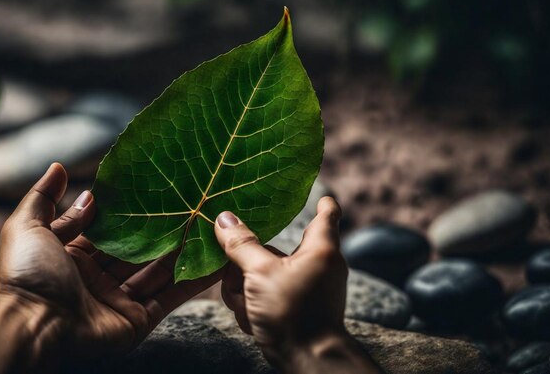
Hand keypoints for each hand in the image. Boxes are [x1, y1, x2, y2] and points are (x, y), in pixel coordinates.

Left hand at [0, 163, 217, 373]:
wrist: (36, 327)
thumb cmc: (29, 275)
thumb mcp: (26, 227)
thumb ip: (42, 198)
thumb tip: (58, 167)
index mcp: (74, 254)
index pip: (108, 227)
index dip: (131, 210)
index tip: (158, 189)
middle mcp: (99, 276)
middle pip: (139, 248)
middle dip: (164, 228)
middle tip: (192, 204)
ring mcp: (120, 298)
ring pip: (159, 270)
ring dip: (184, 250)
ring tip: (211, 227)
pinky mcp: (139, 319)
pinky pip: (170, 296)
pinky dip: (193, 281)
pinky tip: (216, 261)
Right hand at [214, 197, 382, 373]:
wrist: (309, 362)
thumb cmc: (293, 313)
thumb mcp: (260, 274)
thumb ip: (241, 245)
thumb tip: (223, 218)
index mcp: (320, 248)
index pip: (326, 214)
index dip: (320, 201)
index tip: (316, 193)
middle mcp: (317, 265)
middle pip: (273, 250)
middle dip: (246, 264)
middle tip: (232, 273)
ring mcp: (306, 289)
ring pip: (263, 276)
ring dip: (246, 290)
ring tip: (245, 306)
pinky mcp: (295, 308)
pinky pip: (267, 296)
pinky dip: (255, 306)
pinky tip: (251, 320)